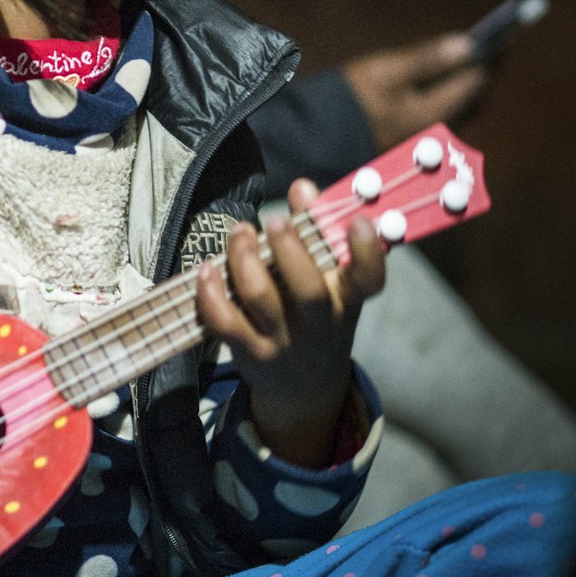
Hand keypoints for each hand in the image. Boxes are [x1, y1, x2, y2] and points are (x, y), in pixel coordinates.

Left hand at [194, 179, 386, 466]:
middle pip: (309, 291)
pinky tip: (207, 271)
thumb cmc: (314, 317)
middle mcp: (320, 325)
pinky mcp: (251, 355)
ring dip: (244, 259)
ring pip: (262, 299)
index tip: (358, 222)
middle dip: (289, 250)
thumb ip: (315, 231)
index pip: (369, 280)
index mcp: (347, 300)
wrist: (305, 389)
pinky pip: (226, 324)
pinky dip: (211, 295)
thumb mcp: (329, 282)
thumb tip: (303, 187)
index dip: (367, 252)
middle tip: (275, 221)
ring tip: (239, 232)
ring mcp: (285, 343)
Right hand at [341, 32, 488, 149]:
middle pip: (473, 100)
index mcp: (435, 112)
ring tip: (470, 63)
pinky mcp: (412, 139)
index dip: (491, 58)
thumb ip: (429, 59)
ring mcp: (425, 137)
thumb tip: (468, 45)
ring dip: (467, 87)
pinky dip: (450, 97)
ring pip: (459, 109)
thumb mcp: (389, 70)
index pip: (477, 82)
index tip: (501, 37)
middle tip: (491, 50)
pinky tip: (442, 85)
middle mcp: (437, 130)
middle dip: (483, 74)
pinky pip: (443, 115)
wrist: (319, 136)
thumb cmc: (353, 99)